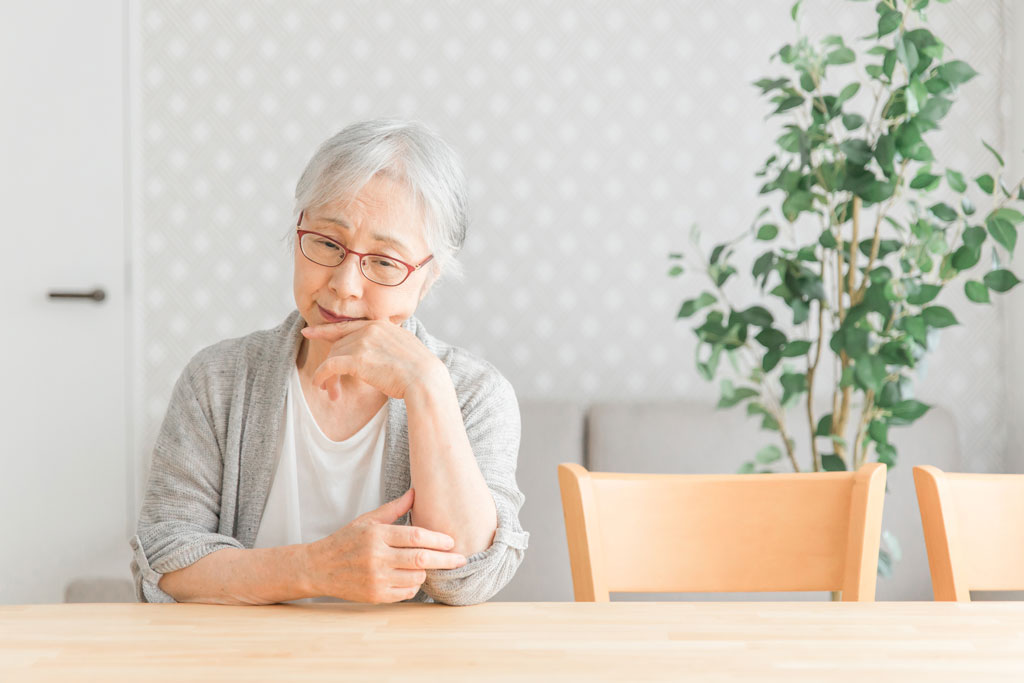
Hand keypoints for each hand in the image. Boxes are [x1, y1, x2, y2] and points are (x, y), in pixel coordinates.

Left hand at [301, 320, 445, 399]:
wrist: (425, 379)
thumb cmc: (420, 371)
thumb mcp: (405, 348)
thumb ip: (389, 344)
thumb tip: (382, 353)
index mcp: (381, 324)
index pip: (347, 326)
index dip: (326, 330)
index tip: (310, 332)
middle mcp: (370, 329)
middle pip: (338, 344)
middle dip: (328, 363)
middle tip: (325, 382)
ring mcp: (363, 342)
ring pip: (333, 356)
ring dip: (327, 375)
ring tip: (329, 391)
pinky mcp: (357, 359)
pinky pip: (329, 366)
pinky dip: (322, 376)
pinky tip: (322, 386)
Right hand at [303, 489, 466, 602]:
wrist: (318, 568)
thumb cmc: (346, 540)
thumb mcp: (368, 520)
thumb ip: (394, 508)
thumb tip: (416, 492)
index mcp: (376, 534)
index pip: (416, 536)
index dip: (438, 539)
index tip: (451, 541)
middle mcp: (377, 557)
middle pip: (421, 559)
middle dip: (446, 559)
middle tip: (461, 559)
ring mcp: (376, 578)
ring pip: (416, 577)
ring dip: (428, 572)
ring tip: (430, 566)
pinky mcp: (375, 595)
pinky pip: (406, 593)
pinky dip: (415, 585)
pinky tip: (413, 577)